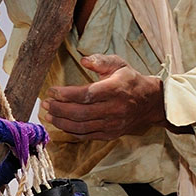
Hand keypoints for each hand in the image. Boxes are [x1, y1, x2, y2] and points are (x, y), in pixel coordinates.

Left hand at [38, 54, 163, 140]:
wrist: (150, 103)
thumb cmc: (130, 81)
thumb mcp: (119, 64)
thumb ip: (101, 60)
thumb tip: (83, 60)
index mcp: (115, 90)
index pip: (86, 94)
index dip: (66, 94)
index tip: (52, 90)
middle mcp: (114, 109)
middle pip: (80, 113)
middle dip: (59, 109)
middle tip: (45, 104)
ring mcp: (112, 124)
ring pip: (81, 127)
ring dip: (61, 122)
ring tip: (48, 115)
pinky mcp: (110, 134)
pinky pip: (86, 135)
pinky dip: (71, 131)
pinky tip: (60, 124)